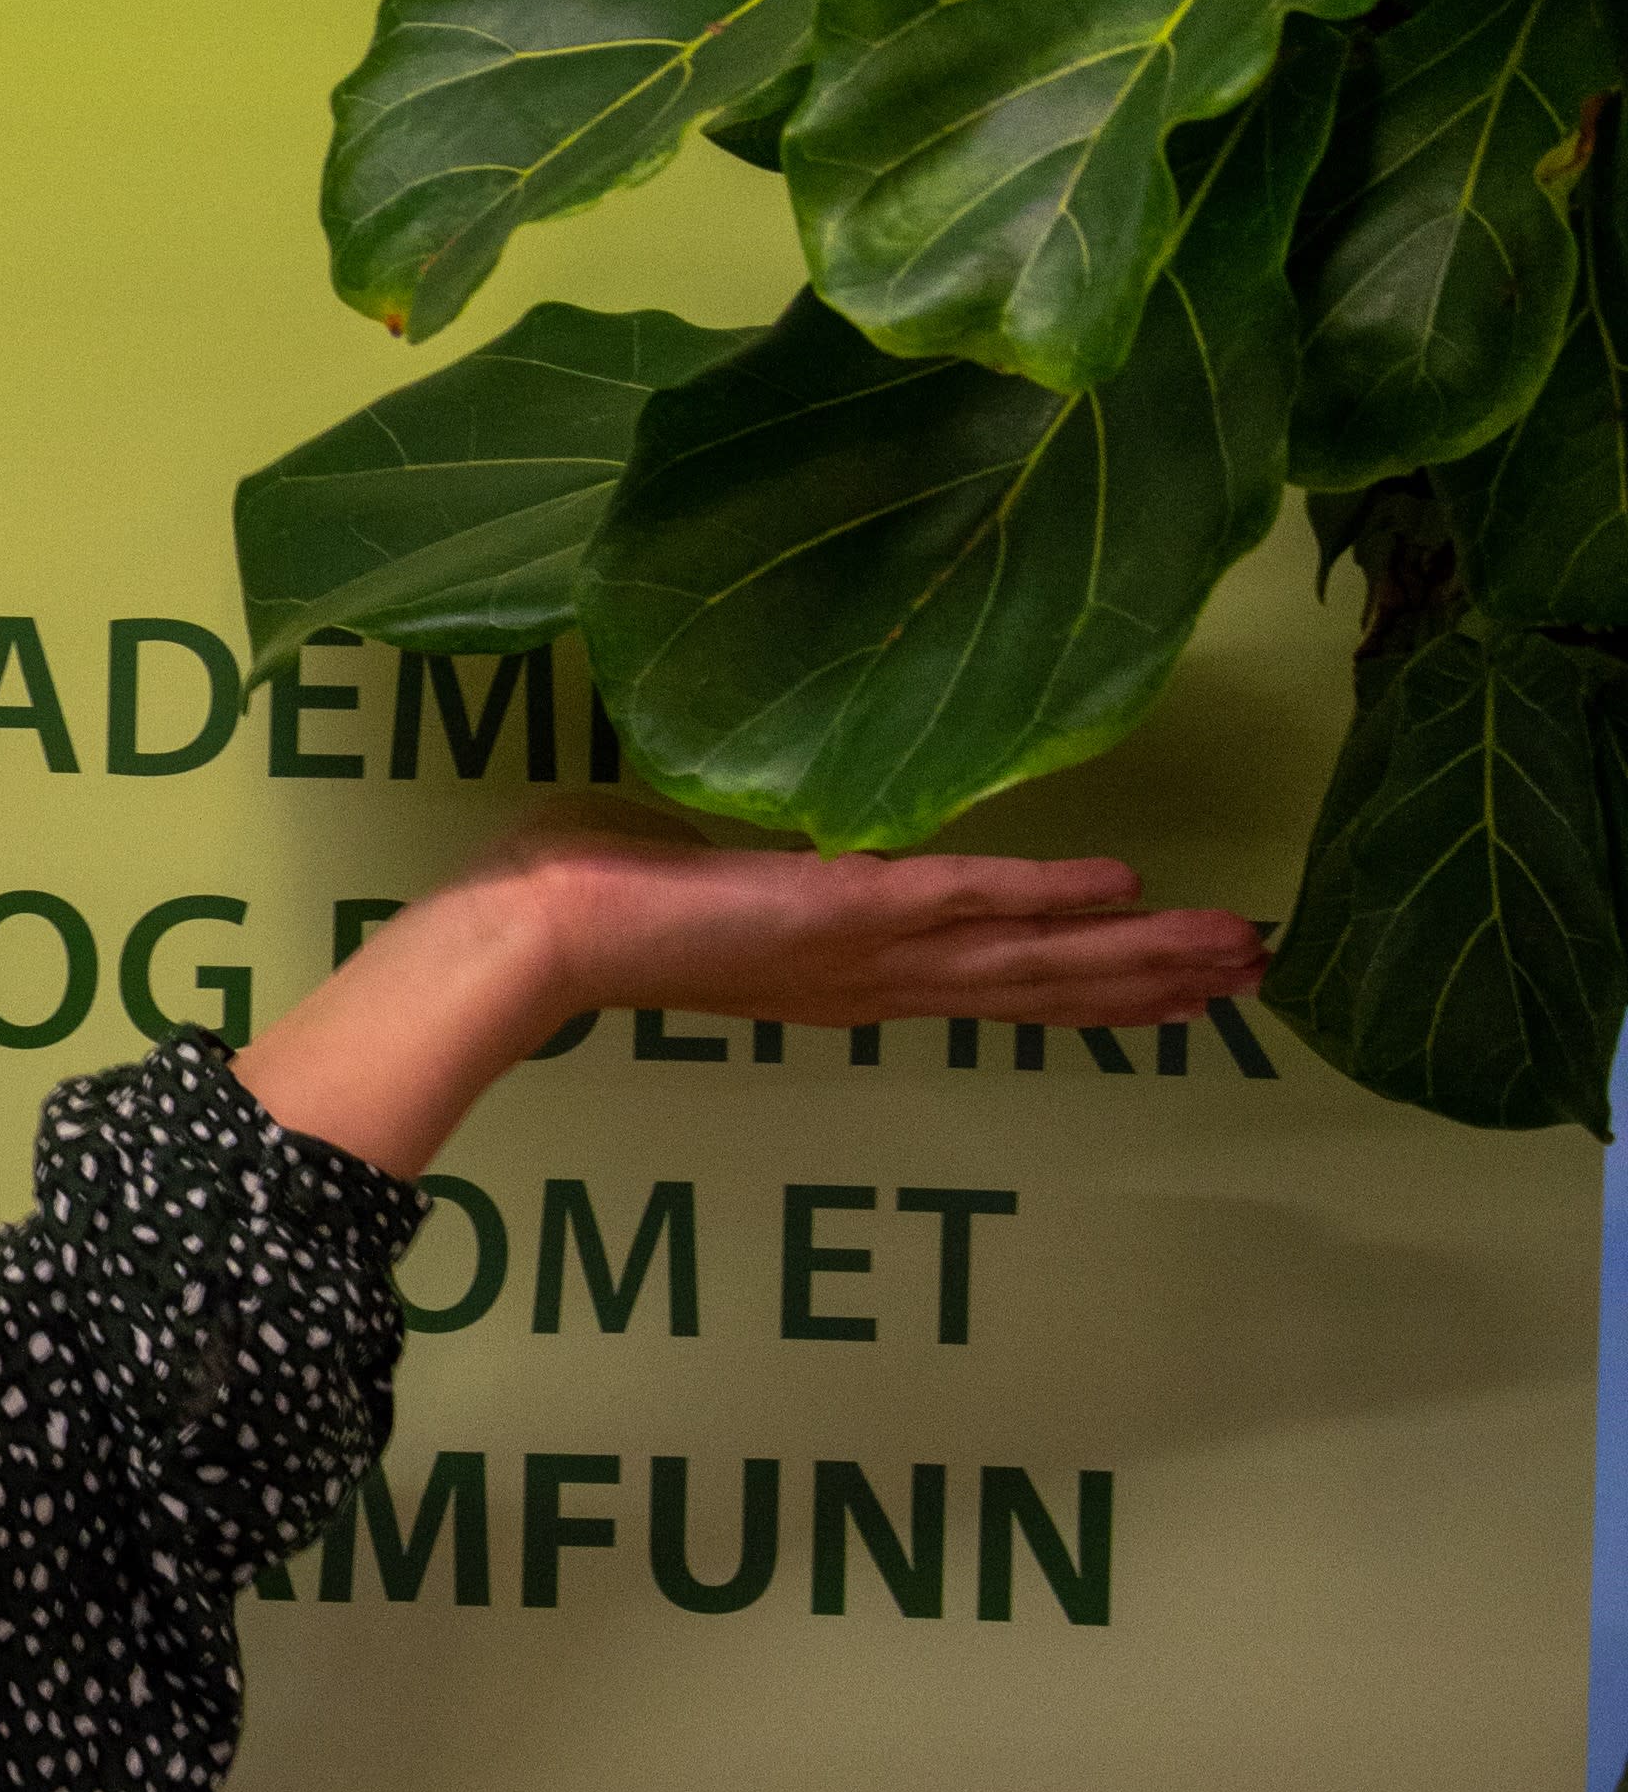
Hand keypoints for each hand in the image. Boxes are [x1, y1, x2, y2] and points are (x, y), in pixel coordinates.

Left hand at [235, 806, 1264, 1182]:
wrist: (534, 931)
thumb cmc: (589, 889)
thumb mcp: (698, 864)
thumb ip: (753, 851)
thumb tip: (761, 810)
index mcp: (846, 967)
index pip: (993, 974)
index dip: (1087, 977)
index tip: (1173, 975)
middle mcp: (873, 974)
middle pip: (1041, 981)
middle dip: (1150, 978)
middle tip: (1256, 974)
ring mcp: (866, 948)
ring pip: (1031, 954)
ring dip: (1136, 953)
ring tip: (1237, 953)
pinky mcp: (845, 913)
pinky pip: (968, 900)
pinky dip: (1046, 896)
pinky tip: (1128, 890)